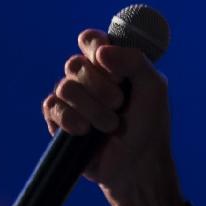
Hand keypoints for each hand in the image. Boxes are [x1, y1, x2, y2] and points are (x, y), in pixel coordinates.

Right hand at [41, 28, 173, 194]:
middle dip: (99, 86)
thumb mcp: (154, 87)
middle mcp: (87, 78)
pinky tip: (85, 132)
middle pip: (75, 63)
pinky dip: (70, 119)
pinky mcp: (58, 121)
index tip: (114, 70)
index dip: (97, 48)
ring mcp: (71, 100)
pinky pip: (52, 107)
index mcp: (109, 64)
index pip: (90, 39)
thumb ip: (134, 60)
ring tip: (109, 125)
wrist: (137, 166)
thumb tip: (101, 51)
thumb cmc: (149, 126)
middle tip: (119, 104)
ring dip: (92, 108)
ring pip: (65, 87)